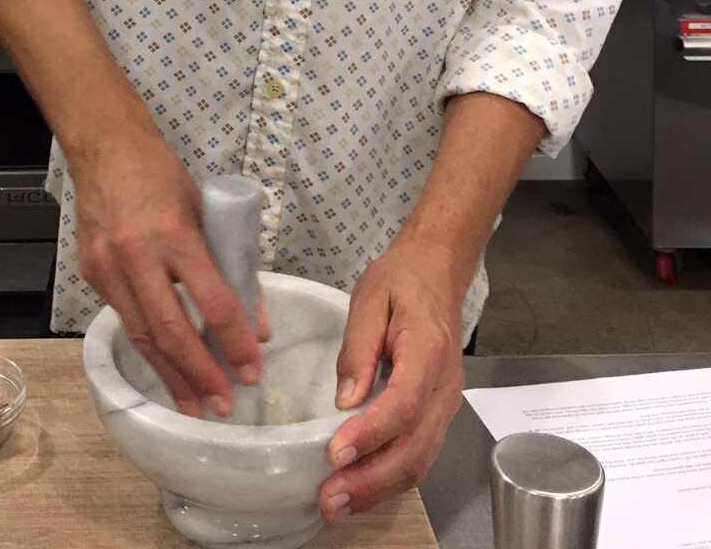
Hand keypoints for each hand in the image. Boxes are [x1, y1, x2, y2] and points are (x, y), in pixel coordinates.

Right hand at [71, 128, 266, 417]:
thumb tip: (257, 325)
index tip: (252, 370)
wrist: (104, 147)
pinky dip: (148, 345)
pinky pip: (124, 318)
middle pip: (171, 331)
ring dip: (171, 375)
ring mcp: (108, 267)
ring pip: (142, 335)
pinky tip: (165, 365)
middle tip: (223, 404)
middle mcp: (137, 254)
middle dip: (201, 374)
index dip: (235, 342)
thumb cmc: (161, 174)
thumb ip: (230, 265)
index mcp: (174, 232)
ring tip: (193, 405)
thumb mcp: (207, 210)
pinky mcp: (91, 273)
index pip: (212, 301)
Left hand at [318, 238, 465, 523]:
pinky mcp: (438, 413)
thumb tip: (344, 400)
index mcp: (428, 350)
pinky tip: (360, 488)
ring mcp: (446, 404)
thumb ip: (358, 348)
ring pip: (420, 460)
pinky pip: (420, 454)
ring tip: (337, 505)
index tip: (334, 453)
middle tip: (328, 499)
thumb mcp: (370, 298)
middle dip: (371, 480)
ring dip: (379, 489)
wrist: (438, 271)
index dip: (370, 433)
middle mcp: (445, 387)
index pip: (404, 403)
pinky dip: (390, 479)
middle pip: (415, 447)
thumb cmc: (401, 279)